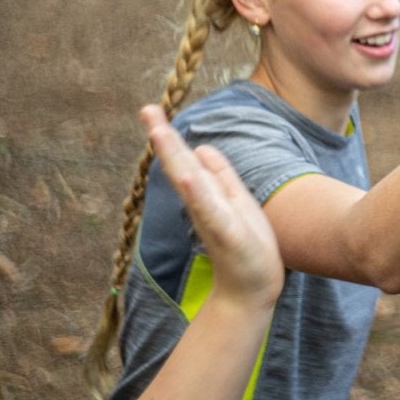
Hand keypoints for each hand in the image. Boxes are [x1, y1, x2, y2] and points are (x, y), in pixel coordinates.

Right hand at [144, 105, 282, 308]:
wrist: (252, 290)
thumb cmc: (246, 246)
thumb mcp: (236, 201)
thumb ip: (220, 176)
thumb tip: (201, 147)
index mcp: (206, 194)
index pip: (185, 158)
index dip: (169, 135)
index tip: (150, 109)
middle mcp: (203, 204)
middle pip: (181, 165)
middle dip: (165, 138)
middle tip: (147, 110)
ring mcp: (212, 218)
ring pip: (191, 183)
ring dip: (175, 157)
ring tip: (160, 132)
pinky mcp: (226, 233)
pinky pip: (210, 210)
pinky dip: (198, 193)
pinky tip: (187, 176)